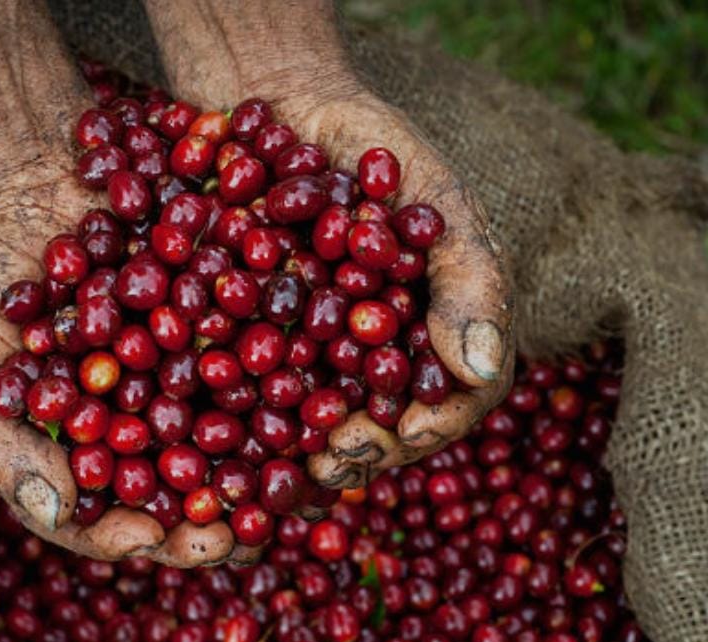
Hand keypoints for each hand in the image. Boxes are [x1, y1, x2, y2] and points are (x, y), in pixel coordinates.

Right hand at [0, 0, 239, 565]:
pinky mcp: (229, 321)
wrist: (29, 178)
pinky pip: (264, 355)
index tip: (152, 539)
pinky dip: (288, 376)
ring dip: (270, 463)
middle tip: (245, 532)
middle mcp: (147, 423)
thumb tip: (58, 515)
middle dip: (217, 516)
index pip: (108, 515)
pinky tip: (316, 392)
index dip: (130, 535)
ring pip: (238, 434)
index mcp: (87, 449)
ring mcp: (193, 374)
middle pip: (187, 488)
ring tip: (294, 482)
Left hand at [145, 1, 514, 488]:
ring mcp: (316, 357)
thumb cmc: (369, 147)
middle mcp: (378, 355)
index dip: (436, 422)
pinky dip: (246, 424)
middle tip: (337, 458)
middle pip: (386, 426)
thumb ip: (468, 275)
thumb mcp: (433, 196)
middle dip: (366, 451)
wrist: (276, 107)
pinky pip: (254, 399)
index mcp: (434, 328)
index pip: (455, 396)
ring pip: (321, 427)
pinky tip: (226, 438)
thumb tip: (481, 369)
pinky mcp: (254, 349)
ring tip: (288, 468)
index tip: (406, 433)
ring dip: (308, 456)